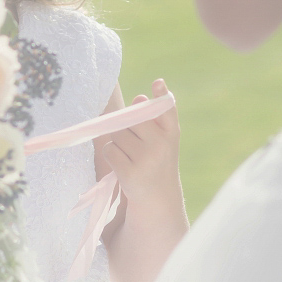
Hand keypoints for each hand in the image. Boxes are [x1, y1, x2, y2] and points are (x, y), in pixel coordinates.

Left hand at [101, 80, 180, 213]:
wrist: (158, 198)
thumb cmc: (157, 160)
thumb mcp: (164, 139)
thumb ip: (153, 118)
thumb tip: (138, 98)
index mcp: (171, 133)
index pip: (167, 110)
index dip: (161, 95)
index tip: (157, 82)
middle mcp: (161, 145)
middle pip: (130, 119)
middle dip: (126, 126)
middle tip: (135, 142)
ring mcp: (146, 159)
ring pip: (117, 134)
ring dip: (118, 142)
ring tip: (131, 156)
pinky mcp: (130, 173)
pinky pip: (109, 150)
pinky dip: (112, 155)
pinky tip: (123, 165)